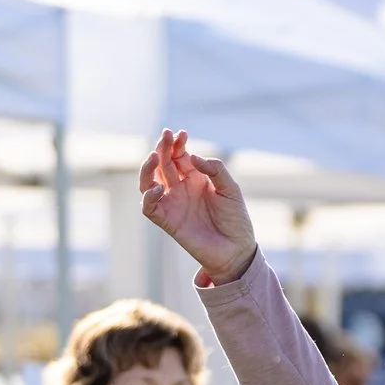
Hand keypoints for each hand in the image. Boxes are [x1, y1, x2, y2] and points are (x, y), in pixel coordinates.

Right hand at [140, 128, 257, 282]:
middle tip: (165, 135)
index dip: (177, 144)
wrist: (236, 249)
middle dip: (162, 148)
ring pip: (148, 182)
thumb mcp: (230, 189)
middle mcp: (181, 188)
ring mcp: (172, 204)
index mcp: (195, 178)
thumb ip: (214, 169)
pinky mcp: (167, 221)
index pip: (179, 155)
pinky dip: (148, 197)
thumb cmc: (235, 218)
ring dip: (147, 168)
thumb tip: (192, 156)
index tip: (181, 134)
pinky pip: (149, 207)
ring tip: (154, 156)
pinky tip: (158, 188)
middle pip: (163, 164)